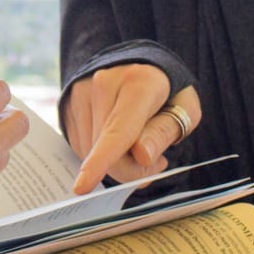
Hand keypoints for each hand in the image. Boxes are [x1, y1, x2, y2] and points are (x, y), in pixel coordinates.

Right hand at [61, 63, 201, 194]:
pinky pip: (81, 146)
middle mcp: (104, 83)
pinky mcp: (69, 103)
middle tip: (155, 162)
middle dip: (131, 168)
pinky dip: (99, 153)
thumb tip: (142, 155)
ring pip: (90, 152)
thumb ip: (164, 133)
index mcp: (140, 83)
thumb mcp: (184, 111)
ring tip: (136, 143)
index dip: (102, 161)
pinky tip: (115, 140)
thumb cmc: (168, 93)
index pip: (118, 131)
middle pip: (106, 150)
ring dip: (114, 161)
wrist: (141, 67)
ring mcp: (81, 91)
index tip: (83, 186)